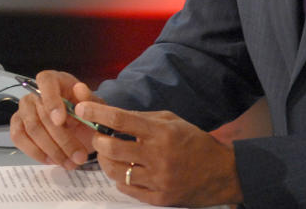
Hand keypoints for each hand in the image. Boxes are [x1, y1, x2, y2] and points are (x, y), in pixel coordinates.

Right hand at [9, 70, 101, 168]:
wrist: (79, 126)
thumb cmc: (84, 112)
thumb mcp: (94, 105)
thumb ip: (89, 98)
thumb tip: (79, 89)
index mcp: (53, 80)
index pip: (46, 82)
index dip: (51, 101)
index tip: (61, 121)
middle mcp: (34, 92)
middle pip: (41, 114)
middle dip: (62, 139)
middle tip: (79, 156)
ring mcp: (24, 109)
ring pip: (31, 129)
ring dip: (52, 150)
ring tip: (69, 162)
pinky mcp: (17, 125)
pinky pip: (19, 138)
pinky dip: (36, 152)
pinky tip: (52, 160)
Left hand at [75, 102, 243, 207]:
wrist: (223, 173)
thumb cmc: (194, 141)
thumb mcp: (172, 121)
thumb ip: (142, 119)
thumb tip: (112, 115)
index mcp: (161, 132)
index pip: (121, 119)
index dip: (97, 113)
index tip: (82, 107)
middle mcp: (158, 155)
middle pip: (112, 147)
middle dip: (98, 140)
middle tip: (97, 137)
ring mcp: (158, 179)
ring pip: (116, 171)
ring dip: (106, 161)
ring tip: (109, 154)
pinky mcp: (160, 198)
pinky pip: (127, 189)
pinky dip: (120, 179)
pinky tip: (125, 171)